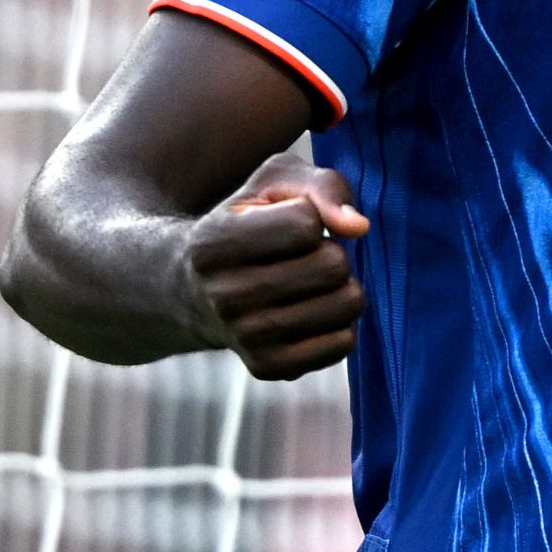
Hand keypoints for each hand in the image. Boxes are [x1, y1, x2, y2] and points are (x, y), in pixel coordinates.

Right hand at [175, 151, 370, 380]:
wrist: (193, 289)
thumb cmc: (246, 222)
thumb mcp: (273, 183)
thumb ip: (322, 186)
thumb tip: (358, 227)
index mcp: (213, 243)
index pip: (306, 224)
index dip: (310, 217)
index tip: (287, 223)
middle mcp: (223, 296)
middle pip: (332, 265)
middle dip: (332, 252)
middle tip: (306, 256)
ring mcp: (243, 337)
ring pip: (345, 305)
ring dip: (343, 287)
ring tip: (312, 283)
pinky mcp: (266, 367)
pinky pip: (342, 344)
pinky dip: (341, 323)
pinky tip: (313, 312)